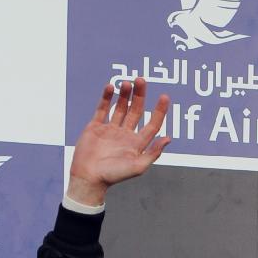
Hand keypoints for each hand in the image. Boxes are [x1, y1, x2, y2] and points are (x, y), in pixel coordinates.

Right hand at [67, 79, 170, 205]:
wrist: (89, 178)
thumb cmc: (115, 175)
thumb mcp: (138, 166)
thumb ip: (153, 152)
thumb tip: (168, 138)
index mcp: (138, 143)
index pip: (152, 123)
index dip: (159, 110)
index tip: (164, 96)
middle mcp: (126, 134)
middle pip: (136, 111)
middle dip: (140, 96)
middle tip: (141, 80)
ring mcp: (111, 130)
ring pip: (120, 107)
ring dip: (124, 95)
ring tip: (127, 83)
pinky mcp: (95, 127)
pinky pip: (102, 109)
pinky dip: (106, 98)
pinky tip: (110, 87)